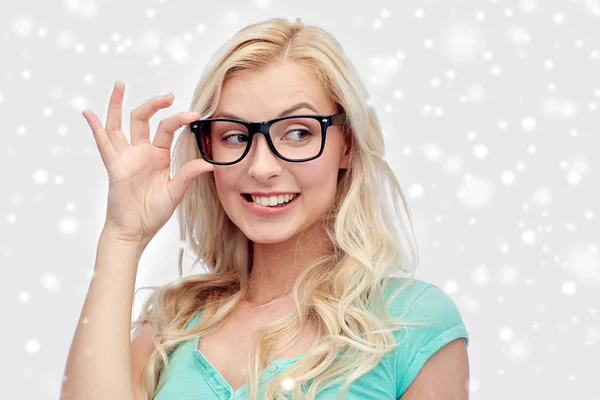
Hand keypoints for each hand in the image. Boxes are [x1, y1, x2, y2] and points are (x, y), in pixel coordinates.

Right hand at [82, 81, 213, 246]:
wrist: (136, 230)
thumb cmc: (154, 212)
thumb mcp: (176, 191)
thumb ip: (188, 175)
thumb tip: (209, 163)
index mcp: (158, 155)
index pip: (167, 129)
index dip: (179, 119)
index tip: (194, 115)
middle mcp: (141, 151)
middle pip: (143, 119)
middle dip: (154, 104)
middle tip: (168, 95)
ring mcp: (126, 157)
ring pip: (119, 125)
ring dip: (118, 104)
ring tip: (120, 84)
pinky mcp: (114, 166)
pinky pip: (103, 144)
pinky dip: (95, 127)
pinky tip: (88, 113)